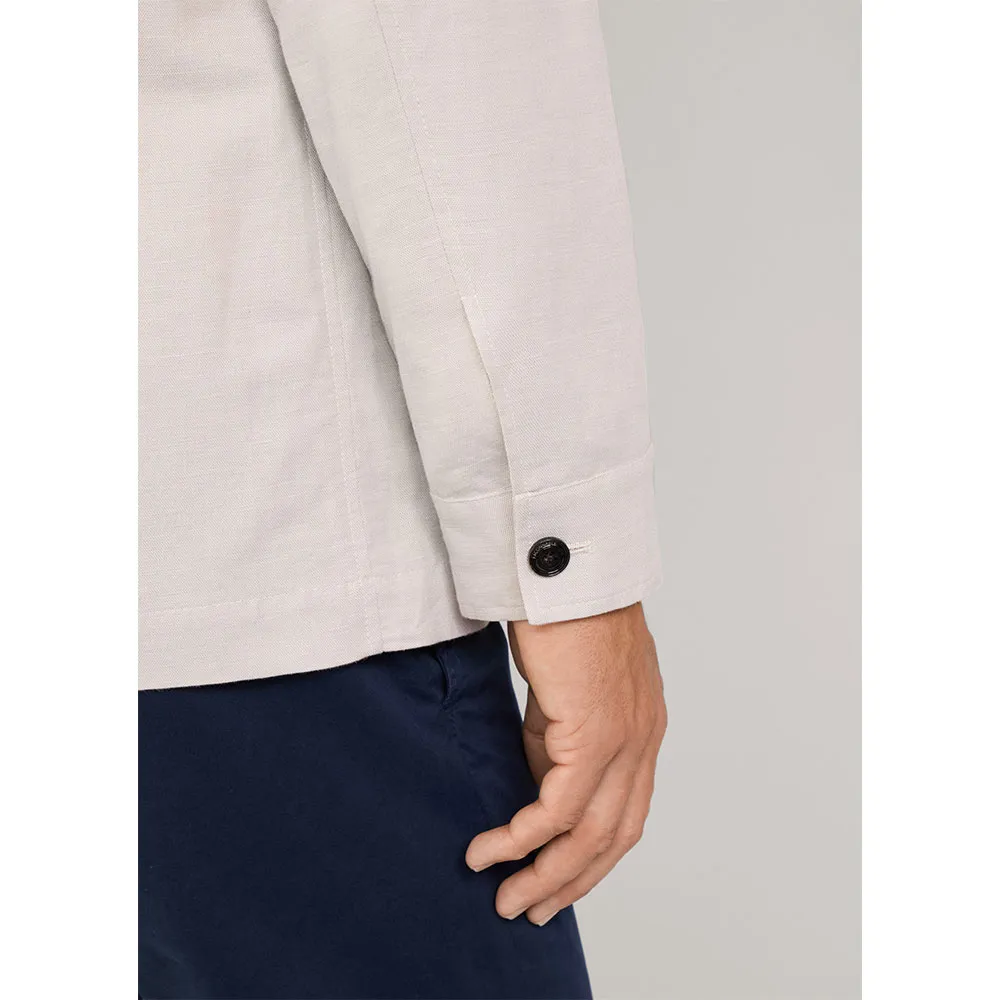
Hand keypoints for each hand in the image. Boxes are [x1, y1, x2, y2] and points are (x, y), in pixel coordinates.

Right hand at [465, 602, 666, 924]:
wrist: (565, 568)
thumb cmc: (561, 613)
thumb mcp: (563, 690)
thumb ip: (557, 738)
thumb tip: (536, 782)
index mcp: (642, 729)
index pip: (626, 813)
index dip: (592, 856)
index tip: (558, 881)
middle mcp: (643, 741)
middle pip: (614, 837)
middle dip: (572, 882)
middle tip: (532, 909)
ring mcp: (626, 739)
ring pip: (590, 835)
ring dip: (547, 875)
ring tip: (508, 899)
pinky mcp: (594, 733)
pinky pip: (557, 808)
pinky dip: (522, 838)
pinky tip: (490, 852)